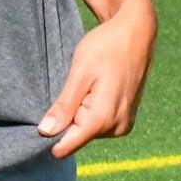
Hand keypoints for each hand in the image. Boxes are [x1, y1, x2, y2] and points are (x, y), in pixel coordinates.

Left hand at [38, 2, 156, 158]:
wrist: (136, 33)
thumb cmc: (106, 47)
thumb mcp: (79, 73)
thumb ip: (64, 106)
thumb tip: (45, 132)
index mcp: (102, 119)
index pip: (66, 146)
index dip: (50, 134)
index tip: (44, 113)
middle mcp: (116, 128)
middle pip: (76, 138)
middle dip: (68, 118)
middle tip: (74, 87)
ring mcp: (123, 125)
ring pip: (86, 131)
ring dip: (80, 112)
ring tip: (87, 85)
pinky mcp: (125, 120)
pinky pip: (98, 124)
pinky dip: (91, 111)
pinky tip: (95, 89)